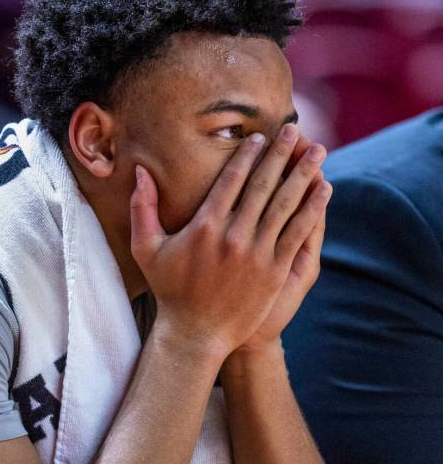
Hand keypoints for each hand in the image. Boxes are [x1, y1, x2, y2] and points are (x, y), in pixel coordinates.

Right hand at [130, 125, 330, 360]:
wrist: (196, 334)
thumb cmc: (170, 290)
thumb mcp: (146, 248)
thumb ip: (142, 207)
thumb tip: (140, 171)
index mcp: (205, 225)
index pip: (232, 180)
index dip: (248, 155)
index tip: (260, 137)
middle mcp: (234, 234)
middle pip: (263, 184)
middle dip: (281, 153)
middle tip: (295, 129)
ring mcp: (258, 253)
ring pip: (286, 204)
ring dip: (303, 173)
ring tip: (318, 150)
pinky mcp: (275, 270)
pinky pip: (297, 232)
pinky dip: (312, 209)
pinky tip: (324, 189)